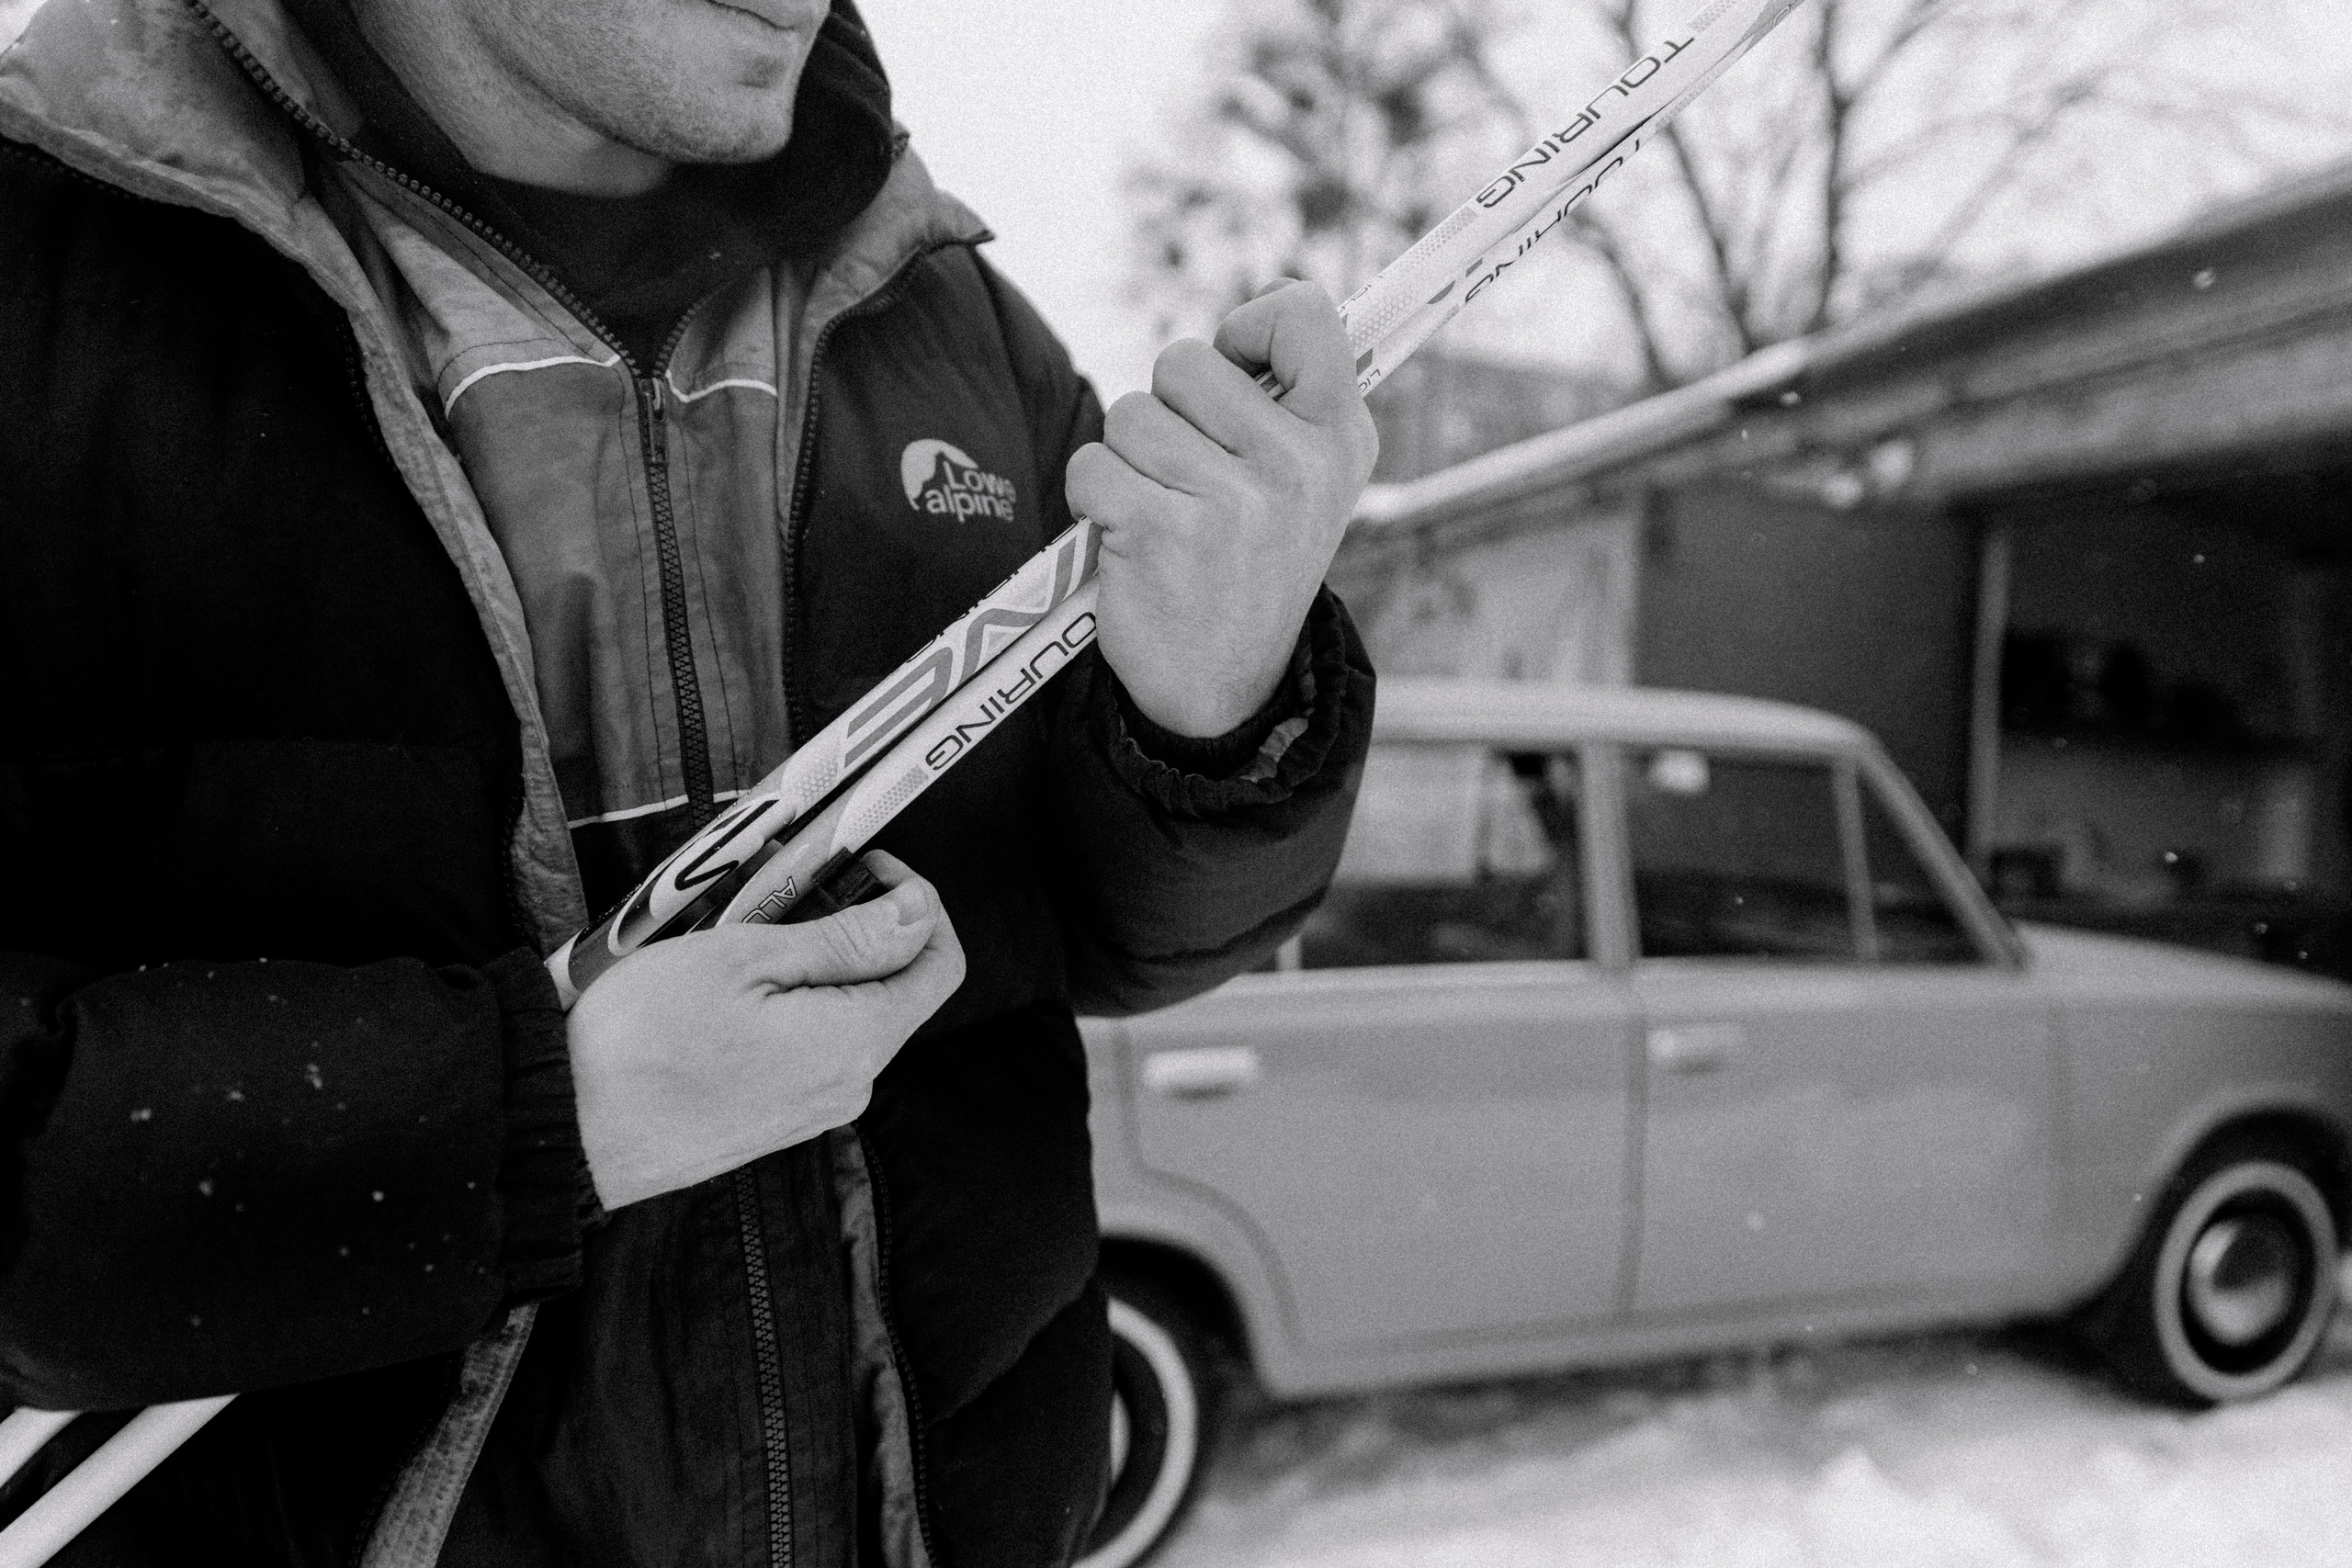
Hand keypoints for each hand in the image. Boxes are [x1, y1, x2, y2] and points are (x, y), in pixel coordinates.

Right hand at [565, 852, 964, 1208]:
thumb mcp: (745, 958)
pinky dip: (787, 998)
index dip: (919, 903)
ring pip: (847, 1012)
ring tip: (743, 923)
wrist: (564, 1130)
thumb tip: (919, 914)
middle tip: (787, 883)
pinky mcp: (777, 1119)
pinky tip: (728, 977)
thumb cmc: (642, 1039)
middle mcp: (852, 1084)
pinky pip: (809, 1044)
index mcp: (858, 1041)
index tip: (865, 865)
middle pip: (895, 986)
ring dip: (813, 957)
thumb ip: (844, 938)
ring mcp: (815, 1108)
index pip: (941, 964)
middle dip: (856, 923)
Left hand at [1067, 280, 1377, 737]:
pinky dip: (1093, 499)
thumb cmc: (1247, 565)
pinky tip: (1129, 540)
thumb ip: (1288, 404)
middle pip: (1184, 361)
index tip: (1233, 370)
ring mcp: (1233, 501)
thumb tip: (1259, 311)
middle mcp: (1298, 466)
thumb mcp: (1304, 486)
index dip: (1248, 328)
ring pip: (1129, 415)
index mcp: (1342, 440)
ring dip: (1126, 461)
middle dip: (1166, 413)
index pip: (1305, 314)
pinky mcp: (1162, 531)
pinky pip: (1092, 466)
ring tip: (1162, 515)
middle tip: (1189, 481)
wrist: (1221, 689)